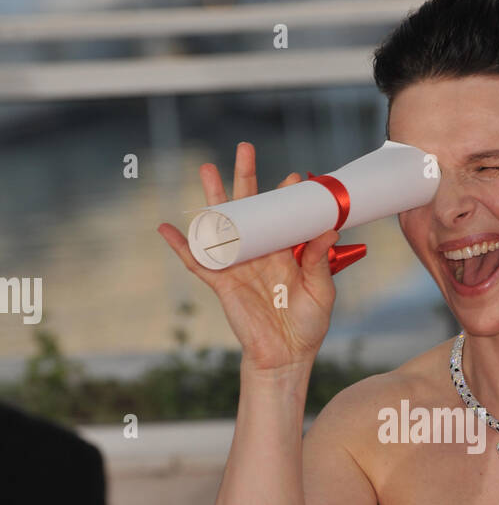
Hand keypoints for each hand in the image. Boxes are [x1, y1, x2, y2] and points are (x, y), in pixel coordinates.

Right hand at [158, 141, 339, 373]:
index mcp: (285, 251)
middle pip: (249, 207)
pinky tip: (165, 227)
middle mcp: (260, 251)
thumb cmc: (307, 325)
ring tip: (206, 169)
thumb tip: (327, 230)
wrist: (286, 356)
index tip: (295, 177)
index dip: (286, 195)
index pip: (283, 215)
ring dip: (212, 198)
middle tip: (244, 148)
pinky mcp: (222, 283)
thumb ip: (319, 261)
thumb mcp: (321, 290)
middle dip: (245, 178)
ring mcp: (239, 264)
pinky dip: (180, 245)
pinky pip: (197, 261)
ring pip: (222, 224)